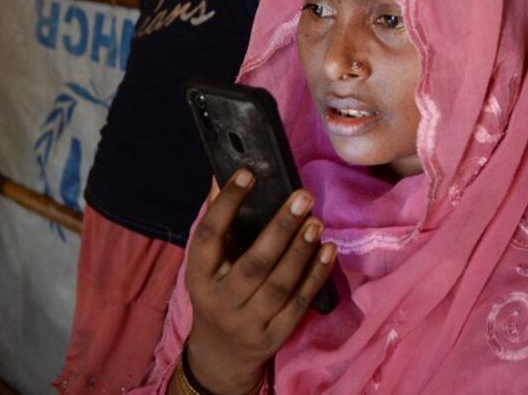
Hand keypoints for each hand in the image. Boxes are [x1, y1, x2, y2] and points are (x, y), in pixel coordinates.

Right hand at [183, 169, 335, 394]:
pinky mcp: (275, 335)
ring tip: (316, 221)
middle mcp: (221, 301)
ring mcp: (249, 322)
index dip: (226, 204)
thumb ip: (218, 223)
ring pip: (279, 284)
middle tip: (303, 196)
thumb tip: (220, 175)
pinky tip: (328, 250)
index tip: (248, 174)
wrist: (221, 355)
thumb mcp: (208, 265)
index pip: (209, 237)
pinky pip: (299, 302)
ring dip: (301, 250)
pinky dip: (315, 275)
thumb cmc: (217, 294)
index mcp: (199, 277)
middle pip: (254, 264)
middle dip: (280, 228)